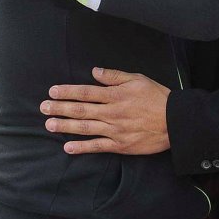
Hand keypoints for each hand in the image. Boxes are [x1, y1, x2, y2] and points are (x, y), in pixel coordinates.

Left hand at [41, 67, 170, 154]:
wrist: (174, 122)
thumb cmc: (157, 98)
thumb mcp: (138, 79)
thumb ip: (115, 76)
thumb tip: (95, 71)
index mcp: (115, 95)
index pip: (86, 92)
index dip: (67, 91)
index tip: (52, 91)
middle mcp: (112, 112)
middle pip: (81, 109)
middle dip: (60, 108)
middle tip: (43, 108)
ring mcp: (115, 130)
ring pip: (85, 128)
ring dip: (65, 126)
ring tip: (49, 125)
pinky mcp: (120, 145)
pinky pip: (97, 146)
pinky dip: (82, 147)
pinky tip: (68, 147)